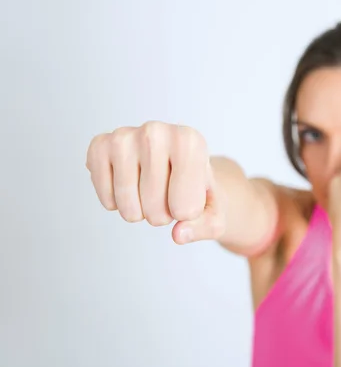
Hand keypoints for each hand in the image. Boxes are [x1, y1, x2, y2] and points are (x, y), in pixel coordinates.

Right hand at [85, 121, 225, 243]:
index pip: (185, 209)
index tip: (191, 196)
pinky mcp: (100, 146)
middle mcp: (156, 131)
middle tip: (168, 195)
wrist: (176, 167)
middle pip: (154, 208)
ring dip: (139, 212)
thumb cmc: (196, 189)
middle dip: (162, 216)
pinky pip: (106, 199)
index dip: (187, 214)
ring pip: (128, 206)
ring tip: (149, 192)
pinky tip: (129, 187)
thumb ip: (206, 227)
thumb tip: (178, 234)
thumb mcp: (214, 213)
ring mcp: (124, 136)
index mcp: (190, 142)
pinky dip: (116, 204)